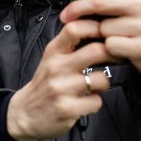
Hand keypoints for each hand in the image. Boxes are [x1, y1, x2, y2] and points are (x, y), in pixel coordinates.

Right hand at [6, 19, 114, 140]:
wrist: (24, 113)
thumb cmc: (44, 83)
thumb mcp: (51, 58)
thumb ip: (70, 44)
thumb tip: (99, 26)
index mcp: (53, 52)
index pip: (75, 28)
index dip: (96, 27)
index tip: (106, 33)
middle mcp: (56, 67)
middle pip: (96, 50)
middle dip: (113, 54)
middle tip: (116, 58)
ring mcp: (61, 88)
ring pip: (102, 79)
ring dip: (103, 84)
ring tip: (94, 86)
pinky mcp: (67, 108)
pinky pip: (96, 102)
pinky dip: (94, 103)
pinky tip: (84, 102)